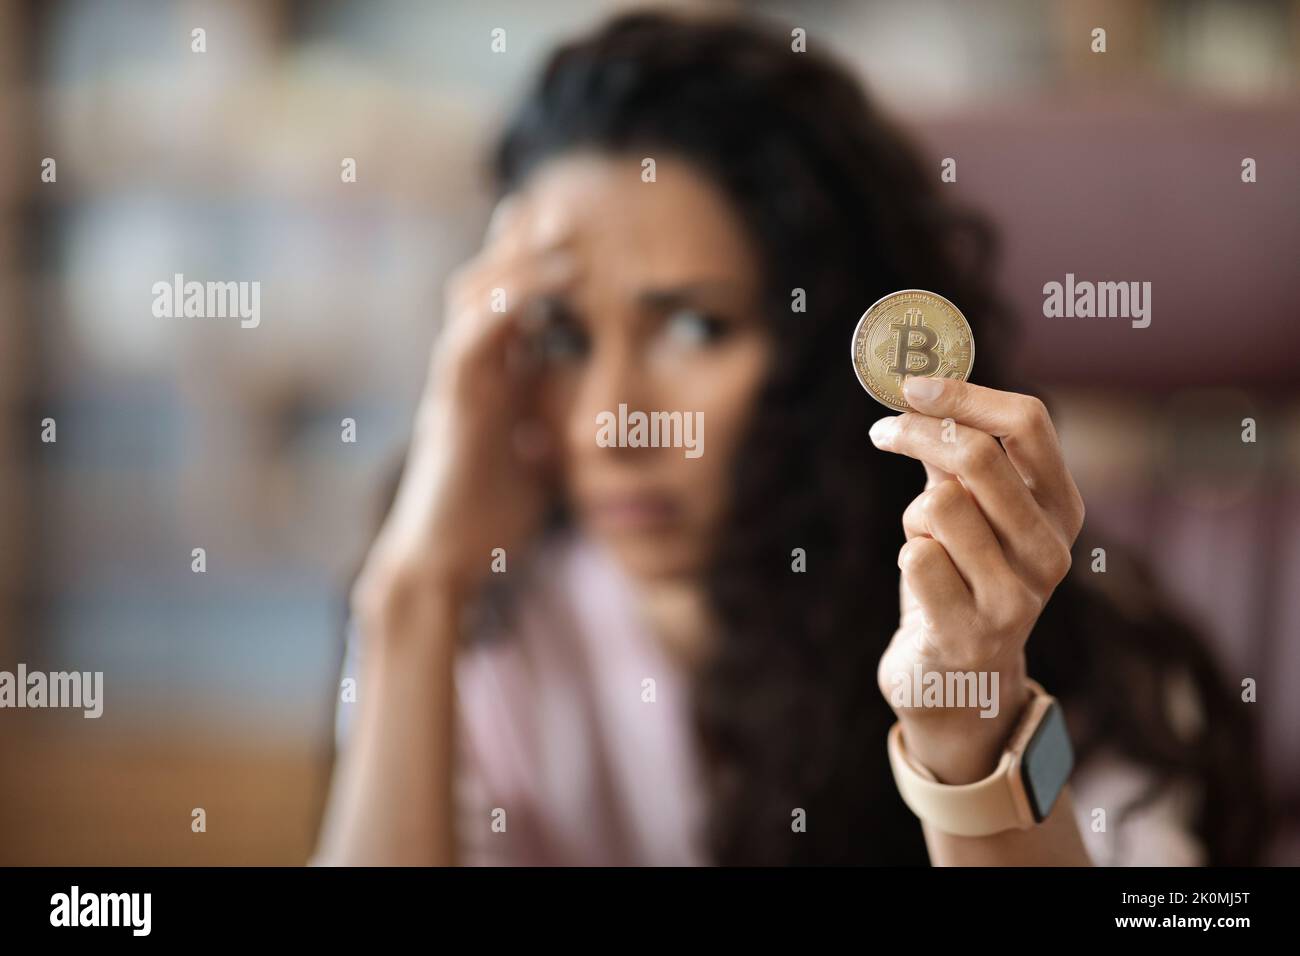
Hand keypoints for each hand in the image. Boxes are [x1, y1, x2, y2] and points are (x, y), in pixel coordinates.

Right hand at [354, 195, 577, 619]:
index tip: (576, 233)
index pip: (513, 306)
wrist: (444, 562)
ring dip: (514, 263)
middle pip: (487, 285)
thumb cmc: (491, 515)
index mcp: (493, 378)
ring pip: (472, 301)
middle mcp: (470, 371)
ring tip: (558, 232)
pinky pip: (466, 343)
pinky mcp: (449, 407)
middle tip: (566, 208)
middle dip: (522, 245)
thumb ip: (556, 420)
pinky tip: (530, 287)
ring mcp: (454, 385)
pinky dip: (498, 310)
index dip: (538, 267)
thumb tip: (595, 412)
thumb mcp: (540, 456)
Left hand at [871, 375, 1084, 783]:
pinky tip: (923, 586)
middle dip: (917, 434)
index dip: (965, 394)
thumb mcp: (970, 510)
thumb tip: (921, 386)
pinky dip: (907, 558)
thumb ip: (955, 454)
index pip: (1028, 423)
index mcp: (1062, 509)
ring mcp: (1017, 596)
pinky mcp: (971, 632)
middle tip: (884, 433)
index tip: (913, 385)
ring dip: (913, 515)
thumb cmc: (961, 578)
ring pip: (940, 505)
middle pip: (977, 456)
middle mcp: (1051, 551)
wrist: (958, 682)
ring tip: (924, 543)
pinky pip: (916, 557)